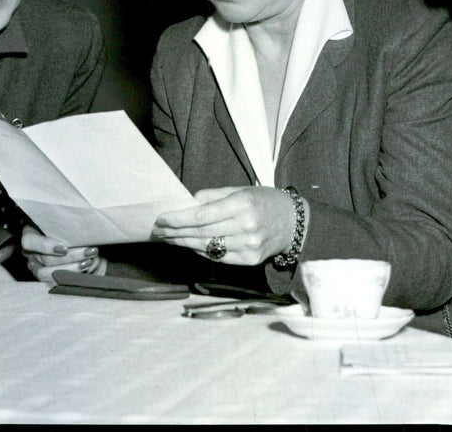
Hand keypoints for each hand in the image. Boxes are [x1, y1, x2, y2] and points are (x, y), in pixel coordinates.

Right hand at [21, 225, 103, 281]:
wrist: (70, 239)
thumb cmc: (65, 226)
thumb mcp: (62, 221)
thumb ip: (66, 223)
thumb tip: (83, 225)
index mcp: (30, 234)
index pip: (29, 241)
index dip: (46, 246)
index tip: (65, 248)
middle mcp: (30, 252)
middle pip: (45, 259)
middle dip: (71, 257)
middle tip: (90, 251)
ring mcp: (36, 267)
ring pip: (48, 274)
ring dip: (71, 269)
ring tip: (88, 261)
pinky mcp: (44, 277)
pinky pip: (53, 282)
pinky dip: (70, 277)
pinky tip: (84, 269)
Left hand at [151, 186, 295, 265]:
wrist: (294, 222)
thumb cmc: (265, 201)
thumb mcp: (241, 190)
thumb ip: (214, 196)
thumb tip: (189, 203)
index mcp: (242, 204)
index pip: (202, 216)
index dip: (178, 219)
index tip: (161, 219)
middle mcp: (246, 226)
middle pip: (201, 233)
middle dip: (175, 232)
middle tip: (158, 230)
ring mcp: (248, 246)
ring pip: (207, 247)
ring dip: (183, 243)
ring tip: (168, 238)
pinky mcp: (250, 260)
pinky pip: (218, 257)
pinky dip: (201, 251)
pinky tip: (189, 245)